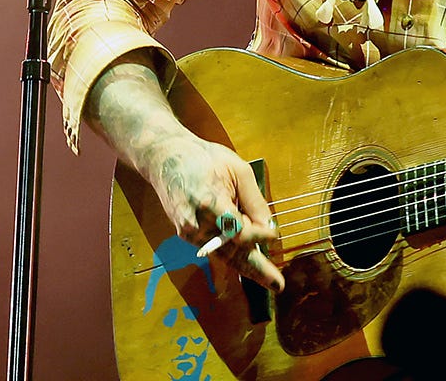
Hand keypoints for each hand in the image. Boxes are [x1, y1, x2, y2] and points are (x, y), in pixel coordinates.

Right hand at [88, 58, 283, 291]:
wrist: (167, 159)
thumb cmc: (206, 159)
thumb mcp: (238, 170)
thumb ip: (254, 200)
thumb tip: (269, 226)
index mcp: (211, 203)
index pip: (238, 231)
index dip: (258, 235)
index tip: (274, 233)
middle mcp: (197, 223)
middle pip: (231, 252)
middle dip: (257, 270)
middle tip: (278, 286)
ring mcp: (189, 232)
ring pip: (224, 254)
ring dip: (246, 265)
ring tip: (269, 278)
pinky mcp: (186, 235)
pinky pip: (214, 248)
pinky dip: (231, 253)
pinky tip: (249, 260)